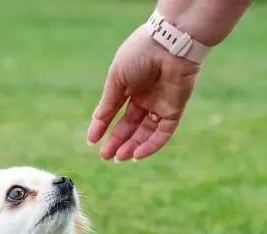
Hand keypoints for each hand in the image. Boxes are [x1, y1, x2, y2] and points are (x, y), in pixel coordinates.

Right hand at [87, 26, 201, 160]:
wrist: (170, 43)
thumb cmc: (140, 54)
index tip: (92, 141)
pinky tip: (137, 154)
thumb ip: (108, 103)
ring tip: (119, 157)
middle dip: (117, 141)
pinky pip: (163, 132)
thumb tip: (96, 123)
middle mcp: (145, 97)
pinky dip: (151, 145)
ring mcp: (160, 104)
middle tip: (105, 156)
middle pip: (130, 125)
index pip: (115, 112)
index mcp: (129, 86)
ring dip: (132, 146)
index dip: (103, 126)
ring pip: (145, 132)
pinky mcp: (175, 109)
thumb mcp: (116, 79)